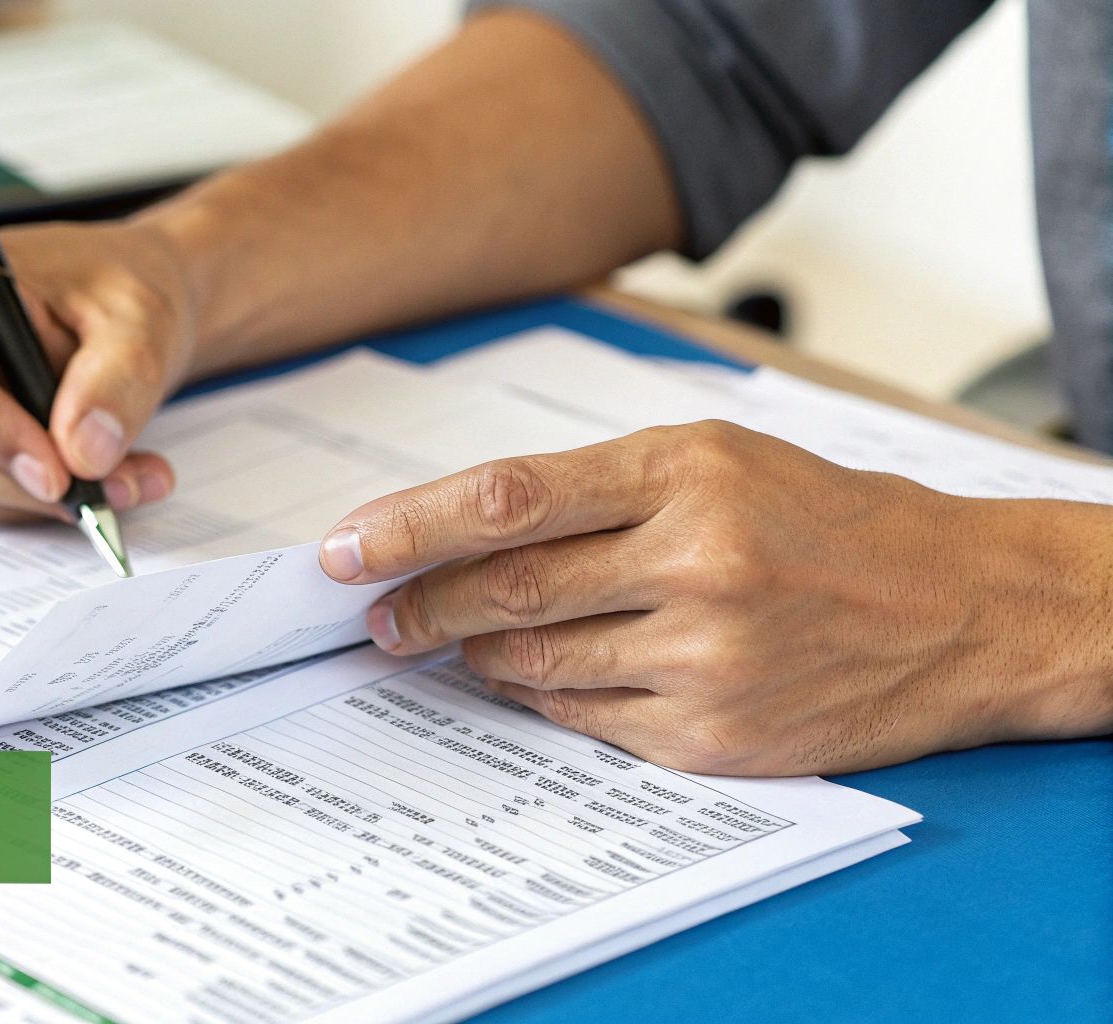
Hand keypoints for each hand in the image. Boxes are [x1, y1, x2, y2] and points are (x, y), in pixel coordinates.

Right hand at [0, 219, 194, 521]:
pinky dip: (30, 500)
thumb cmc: (112, 289)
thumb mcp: (138, 317)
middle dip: (19, 480)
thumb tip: (84, 453)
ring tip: (125, 479)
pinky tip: (92, 479)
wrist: (113, 309)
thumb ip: (118, 377)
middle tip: (112, 487)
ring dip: (36, 498)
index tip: (56, 470)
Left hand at [318, 421, 1112, 775]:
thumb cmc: (823, 518)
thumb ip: (595, 491)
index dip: (408, 526)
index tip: (342, 548)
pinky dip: (538, 698)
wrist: (958, 607)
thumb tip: (463, 532)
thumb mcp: (717, 459)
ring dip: (471, 653)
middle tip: (370, 613)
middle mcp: (695, 559)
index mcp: (685, 470)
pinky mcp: (715, 735)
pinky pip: (585, 718)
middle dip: (419, 602)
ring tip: (437, 642)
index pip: (507, 498)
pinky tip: (522, 677)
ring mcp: (707, 654)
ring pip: (536, 660)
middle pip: (507, 586)